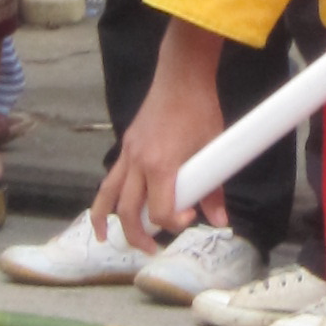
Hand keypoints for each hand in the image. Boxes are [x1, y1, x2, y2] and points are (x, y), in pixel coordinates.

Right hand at [99, 18, 228, 246]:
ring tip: (106, 239)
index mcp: (160, 165)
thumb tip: (220, 220)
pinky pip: (111, 177)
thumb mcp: (212, 147)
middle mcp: (138, 162)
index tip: (191, 220)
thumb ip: (214, 187)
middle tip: (152, 250)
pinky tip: (110, 207)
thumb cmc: (200, 109)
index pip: (160, 211)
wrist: (182, 75)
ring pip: (108, 195)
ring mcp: (128, 152)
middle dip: (138, 235)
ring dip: (105, 220)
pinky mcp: (126, 144)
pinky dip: (108, 196)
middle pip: (129, 211)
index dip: (174, 223)